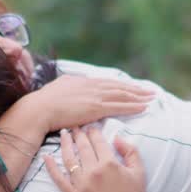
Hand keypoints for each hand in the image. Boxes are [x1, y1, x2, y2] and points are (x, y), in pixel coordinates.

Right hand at [18, 76, 153, 133]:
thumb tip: (71, 85)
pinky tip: (143, 107)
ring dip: (139, 97)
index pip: (108, 83)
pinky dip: (133, 106)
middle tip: (150, 92)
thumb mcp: (58, 89)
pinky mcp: (96, 107)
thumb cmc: (44, 103)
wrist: (39, 109)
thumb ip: (69, 86)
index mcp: (83, 82)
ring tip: (151, 99)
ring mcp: (95, 96)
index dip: (122, 86)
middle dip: (136, 90)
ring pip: (122, 95)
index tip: (133, 88)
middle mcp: (91, 86)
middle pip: (119, 87)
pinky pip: (119, 106)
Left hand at [43, 126, 151, 191]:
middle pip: (82, 147)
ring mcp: (82, 185)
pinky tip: (46, 156)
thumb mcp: (139, 172)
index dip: (93, 131)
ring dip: (65, 144)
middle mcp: (93, 172)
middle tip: (75, 126)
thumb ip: (130, 151)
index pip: (98, 141)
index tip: (90, 126)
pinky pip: (59, 180)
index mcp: (110, 164)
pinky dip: (51, 167)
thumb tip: (117, 138)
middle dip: (78, 134)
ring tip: (63, 133)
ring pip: (69, 159)